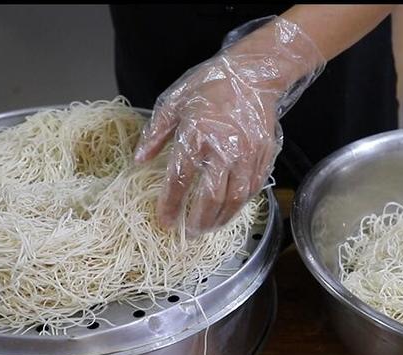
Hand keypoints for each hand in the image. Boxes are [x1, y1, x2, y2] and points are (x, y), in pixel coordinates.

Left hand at [135, 16, 324, 236]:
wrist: (253, 74)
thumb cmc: (210, 86)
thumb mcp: (173, 102)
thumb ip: (155, 133)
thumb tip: (139, 160)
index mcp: (196, 135)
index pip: (180, 180)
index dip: (171, 205)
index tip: (165, 221)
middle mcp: (223, 148)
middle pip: (211, 197)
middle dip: (199, 220)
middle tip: (189, 233)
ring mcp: (247, 154)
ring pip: (235, 198)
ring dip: (221, 219)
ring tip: (208, 228)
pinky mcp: (264, 155)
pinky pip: (252, 188)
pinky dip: (240, 205)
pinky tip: (229, 211)